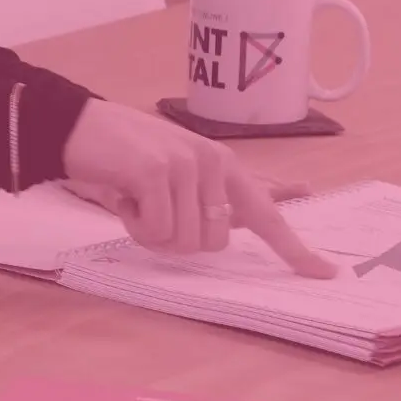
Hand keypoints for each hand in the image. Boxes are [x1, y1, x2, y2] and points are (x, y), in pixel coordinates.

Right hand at [59, 99, 335, 276]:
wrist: (75, 126)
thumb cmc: (122, 157)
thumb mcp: (172, 173)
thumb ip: (204, 198)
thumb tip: (228, 228)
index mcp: (223, 166)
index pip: (266, 214)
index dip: (293, 249)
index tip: (325, 274)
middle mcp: (212, 163)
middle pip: (212, 243)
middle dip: (174, 240)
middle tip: (147, 212)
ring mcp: (186, 166)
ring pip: (184, 241)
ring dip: (151, 233)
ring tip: (132, 200)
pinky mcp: (157, 172)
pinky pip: (157, 230)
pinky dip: (133, 225)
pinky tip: (120, 196)